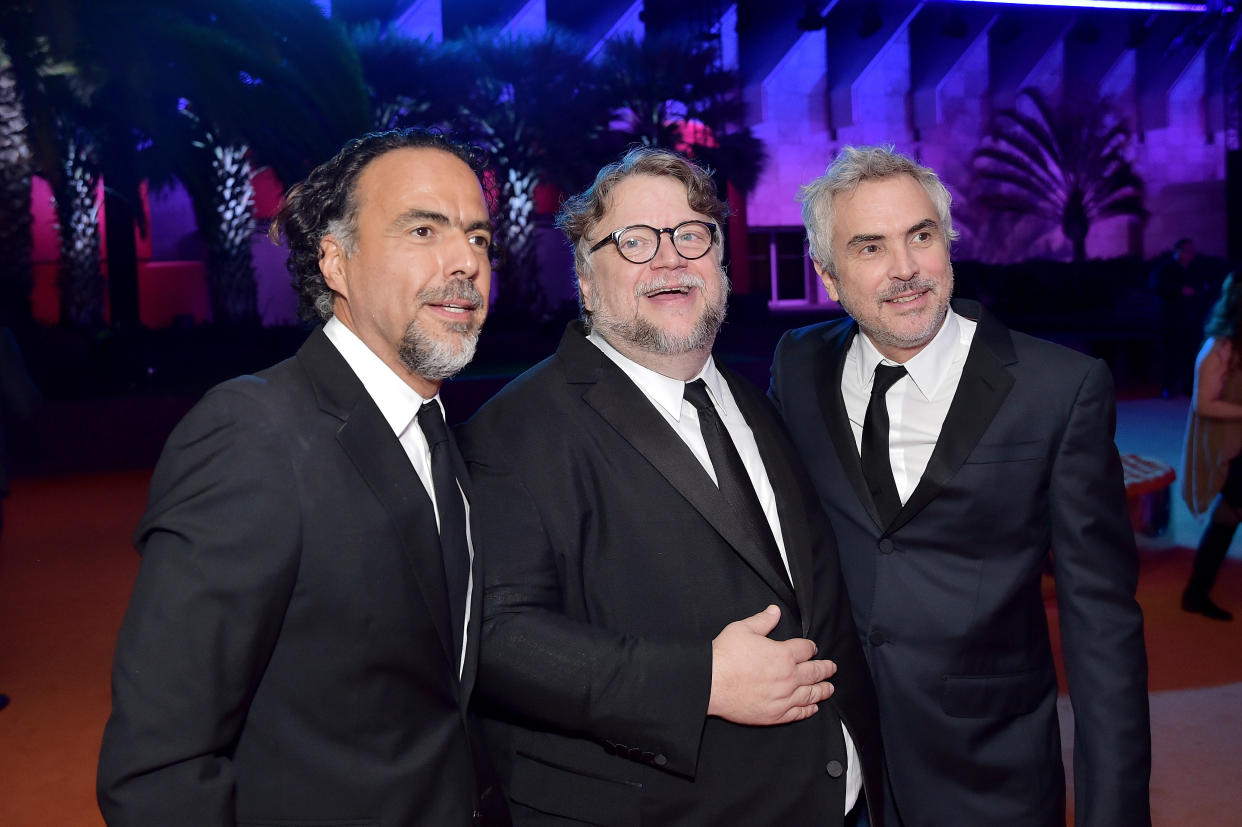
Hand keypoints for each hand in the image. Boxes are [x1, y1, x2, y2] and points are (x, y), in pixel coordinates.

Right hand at [707, 605, 835, 724]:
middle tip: (832, 668)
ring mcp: (783, 698)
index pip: (806, 649)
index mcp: (783, 654)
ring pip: (811, 694)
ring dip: (822, 690)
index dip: (810, 647)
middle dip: (825, 669)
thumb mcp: (742, 629)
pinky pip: (798, 713)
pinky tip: (812, 708)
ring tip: (829, 688)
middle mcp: (789, 677)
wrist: (710, 684)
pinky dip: (808, 710)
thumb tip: (774, 611)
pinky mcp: (775, 714)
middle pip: (815, 672)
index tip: (812, 648)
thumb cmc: (724, 656)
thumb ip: (762, 620)